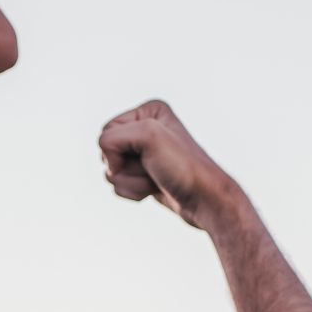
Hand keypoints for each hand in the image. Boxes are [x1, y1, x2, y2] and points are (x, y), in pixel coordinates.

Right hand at [98, 100, 241, 229]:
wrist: (205, 200)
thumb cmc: (183, 168)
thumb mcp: (148, 137)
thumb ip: (112, 138)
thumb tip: (108, 165)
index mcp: (149, 111)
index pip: (107, 132)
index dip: (118, 151)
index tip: (147, 156)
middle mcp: (146, 128)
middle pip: (106, 153)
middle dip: (125, 168)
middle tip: (153, 169)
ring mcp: (144, 153)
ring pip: (111, 172)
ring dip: (130, 182)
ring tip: (155, 180)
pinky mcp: (144, 173)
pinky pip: (119, 184)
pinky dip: (132, 191)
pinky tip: (153, 189)